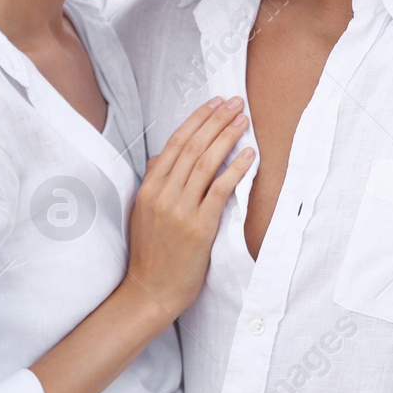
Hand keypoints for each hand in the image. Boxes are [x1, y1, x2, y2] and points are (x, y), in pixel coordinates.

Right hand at [123, 96, 253, 318]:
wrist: (150, 290)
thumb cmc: (150, 252)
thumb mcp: (142, 211)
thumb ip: (153, 181)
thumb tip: (163, 156)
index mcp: (149, 188)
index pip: (175, 143)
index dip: (197, 120)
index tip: (214, 103)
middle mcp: (163, 194)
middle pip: (193, 147)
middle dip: (216, 121)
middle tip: (235, 103)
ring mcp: (180, 210)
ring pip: (206, 163)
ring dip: (227, 138)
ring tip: (243, 121)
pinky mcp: (199, 227)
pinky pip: (220, 190)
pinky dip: (236, 169)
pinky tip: (249, 155)